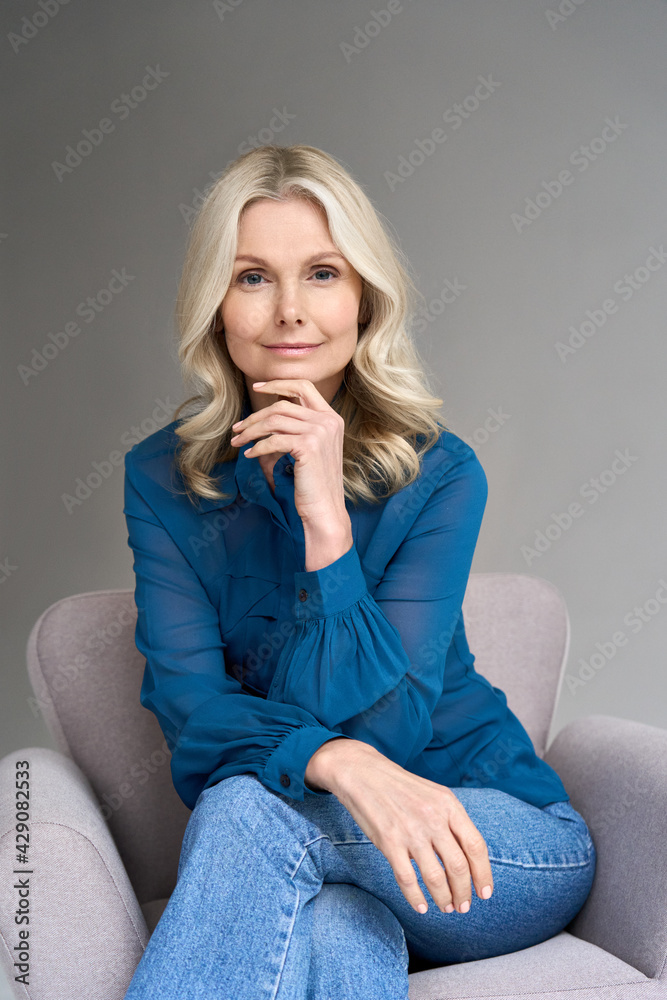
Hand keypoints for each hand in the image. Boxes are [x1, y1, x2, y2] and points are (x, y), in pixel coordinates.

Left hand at [230, 378, 347, 525]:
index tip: (257, 388)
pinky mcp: (309, 446)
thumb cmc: (314, 483)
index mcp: (331, 418)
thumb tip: (266, 415)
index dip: (278, 384)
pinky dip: (257, 447)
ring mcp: (320, 432)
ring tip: (238, 442)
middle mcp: (328, 421)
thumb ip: (297, 428)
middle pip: (282, 405)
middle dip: (255, 416)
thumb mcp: (310, 449)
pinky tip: (250, 455)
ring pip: (274, 421)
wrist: (325, 508)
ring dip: (251, 431)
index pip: (304, 387)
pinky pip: (273, 440)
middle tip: (238, 428)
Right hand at [308, 740, 493, 914]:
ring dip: (444, 899)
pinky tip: (421, 907)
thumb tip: (469, 857)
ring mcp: (411, 831)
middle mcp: (433, 818)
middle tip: (464, 906)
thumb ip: (452, 821)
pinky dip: (416, 899)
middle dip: (464, 892)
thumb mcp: (434, 794)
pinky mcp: (389, 843)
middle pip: (459, 866)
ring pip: (435, 878)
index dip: (483, 873)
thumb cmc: (401, 787)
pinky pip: (407, 880)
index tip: (485, 893)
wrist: (362, 773)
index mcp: (449, 805)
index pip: (476, 846)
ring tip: (446, 907)